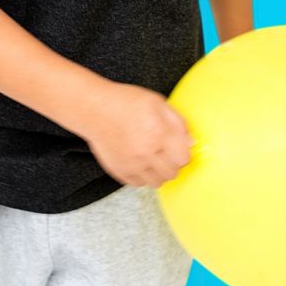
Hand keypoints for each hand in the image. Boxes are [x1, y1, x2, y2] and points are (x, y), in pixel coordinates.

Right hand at [80, 81, 194, 187]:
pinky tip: (139, 160)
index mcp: (158, 132)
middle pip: (172, 173)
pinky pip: (139, 184)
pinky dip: (143, 175)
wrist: (95, 109)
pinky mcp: (119, 171)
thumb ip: (178, 122)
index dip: (183, 152)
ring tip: (152, 157)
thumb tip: (191, 143)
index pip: (183, 159)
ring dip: (159, 172)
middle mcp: (146, 152)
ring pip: (157, 182)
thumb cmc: (126, 102)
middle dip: (172, 163)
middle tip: (165, 151)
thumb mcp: (157, 102)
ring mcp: (132, 164)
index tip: (178, 146)